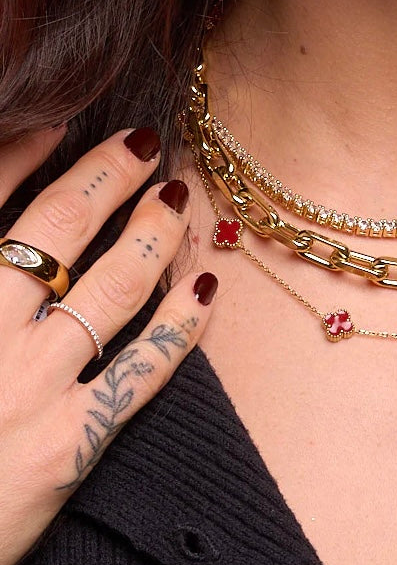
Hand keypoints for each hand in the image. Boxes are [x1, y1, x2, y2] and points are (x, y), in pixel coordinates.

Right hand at [0, 127, 216, 564]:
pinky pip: (146, 369)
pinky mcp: (73, 443)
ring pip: (113, 288)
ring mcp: (32, 388)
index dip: (23, 154)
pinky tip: (209, 286)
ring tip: (177, 199)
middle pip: (56, 231)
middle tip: (144, 143)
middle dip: (105, 177)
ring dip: (153, 236)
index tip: (62, 121)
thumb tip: (8, 243)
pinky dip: (183, 324)